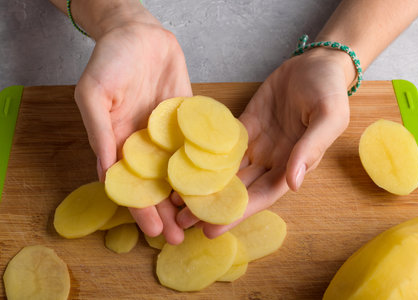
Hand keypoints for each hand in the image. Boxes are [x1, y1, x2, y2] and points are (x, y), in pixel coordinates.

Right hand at [74, 14, 190, 243]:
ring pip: (181, 171)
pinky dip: (207, 163)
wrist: (139, 33)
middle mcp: (147, 145)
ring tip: (202, 217)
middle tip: (181, 236)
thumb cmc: (110, 61)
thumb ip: (100, 133)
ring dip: (189, 195)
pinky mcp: (190, 120)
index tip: (153, 232)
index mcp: (121, 145)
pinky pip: (200, 145)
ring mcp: (170, 134)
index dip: (141, 210)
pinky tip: (220, 181)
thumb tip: (105, 174)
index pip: (132, 185)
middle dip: (168, 212)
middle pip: (158, 185)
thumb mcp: (94, 95)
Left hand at [175, 48, 352, 237]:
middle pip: (240, 188)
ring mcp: (257, 143)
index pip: (262, 195)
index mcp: (293, 165)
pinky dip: (205, 155)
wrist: (315, 63)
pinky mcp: (245, 125)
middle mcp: (272, 160)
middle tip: (182, 221)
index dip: (238, 213)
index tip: (212, 229)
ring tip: (177, 199)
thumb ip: (311, 149)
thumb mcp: (328, 117)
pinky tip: (186, 164)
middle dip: (213, 205)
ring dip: (205, 184)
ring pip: (228, 170)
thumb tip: (293, 184)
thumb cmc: (328, 90)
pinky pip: (223, 143)